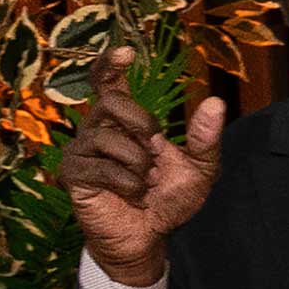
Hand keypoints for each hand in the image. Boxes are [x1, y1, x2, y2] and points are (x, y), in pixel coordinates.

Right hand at [55, 44, 226, 285]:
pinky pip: (102, 168)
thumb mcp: (199, 169)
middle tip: (156, 153)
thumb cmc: (168, 199)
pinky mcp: (73, 174)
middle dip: (144, 126)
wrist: (149, 237)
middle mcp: (97, 128)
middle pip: (114, 102)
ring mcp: (81, 150)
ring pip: (110, 138)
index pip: (108, 83)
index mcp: (123, 122)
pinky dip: (129, 185)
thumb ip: (205, 138)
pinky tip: (133, 196)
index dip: (111, 64)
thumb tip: (216, 103)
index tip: (125, 52)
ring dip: (139, 165)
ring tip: (146, 183)